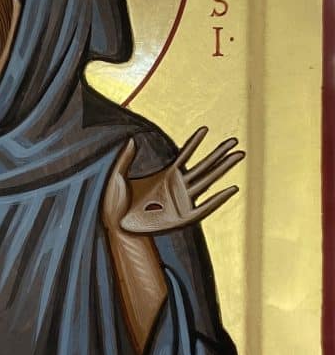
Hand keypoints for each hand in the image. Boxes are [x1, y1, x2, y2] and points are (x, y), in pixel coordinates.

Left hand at [103, 126, 243, 234]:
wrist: (117, 226)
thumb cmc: (115, 203)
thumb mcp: (117, 176)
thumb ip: (125, 159)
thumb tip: (132, 139)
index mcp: (165, 176)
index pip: (185, 155)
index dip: (195, 142)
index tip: (205, 128)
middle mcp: (177, 187)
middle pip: (204, 167)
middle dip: (219, 154)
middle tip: (235, 141)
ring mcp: (183, 202)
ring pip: (209, 181)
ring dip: (224, 169)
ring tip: (239, 156)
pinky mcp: (185, 218)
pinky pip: (206, 208)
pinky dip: (219, 199)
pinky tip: (231, 189)